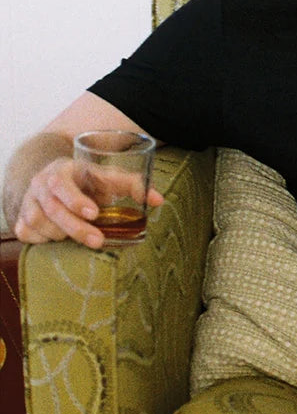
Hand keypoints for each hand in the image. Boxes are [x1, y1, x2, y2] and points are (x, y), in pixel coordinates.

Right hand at [9, 157, 162, 248]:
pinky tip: (57, 238)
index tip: (94, 213)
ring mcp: (27, 203)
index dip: (75, 200)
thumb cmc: (86, 180)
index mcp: (59, 172)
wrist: (55, 179)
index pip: (61, 185)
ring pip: (39, 224)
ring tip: (81, 233)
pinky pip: (26, 234)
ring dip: (61, 234)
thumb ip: (132, 185)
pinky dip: (42, 239)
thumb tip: (158, 200)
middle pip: (52, 210)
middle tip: (98, 241)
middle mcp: (38, 187)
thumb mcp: (108, 177)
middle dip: (76, 228)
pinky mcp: (21, 219)